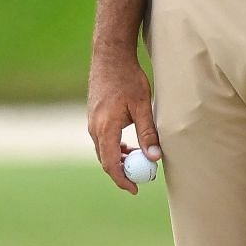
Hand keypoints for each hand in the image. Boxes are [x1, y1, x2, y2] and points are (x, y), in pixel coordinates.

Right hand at [86, 51, 161, 194]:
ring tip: (138, 160)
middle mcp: (94, 128)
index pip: (110, 163)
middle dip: (122, 172)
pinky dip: (114, 147)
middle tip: (141, 178)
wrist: (110, 57)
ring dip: (119, 159)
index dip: (122, 179)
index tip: (135, 189)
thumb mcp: (143, 105)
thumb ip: (148, 132)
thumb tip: (154, 158)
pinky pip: (102, 140)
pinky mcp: (93, 117)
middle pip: (105, 160)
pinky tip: (128, 145)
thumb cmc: (128, 79)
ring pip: (103, 150)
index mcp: (105, 127)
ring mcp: (91, 122)